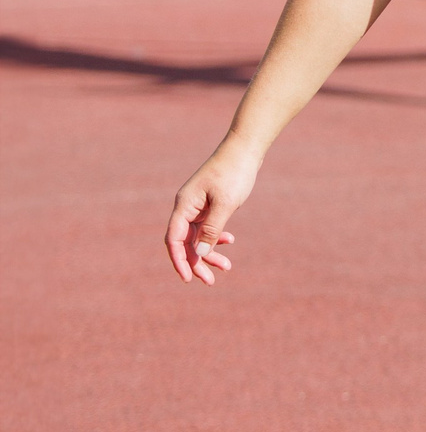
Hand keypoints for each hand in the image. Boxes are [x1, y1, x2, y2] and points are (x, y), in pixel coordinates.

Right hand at [165, 140, 261, 284]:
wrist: (245, 150)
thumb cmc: (234, 174)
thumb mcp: (226, 204)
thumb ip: (213, 229)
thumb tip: (200, 253)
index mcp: (184, 206)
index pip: (174, 240)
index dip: (179, 260)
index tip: (188, 278)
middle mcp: (187, 207)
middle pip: (185, 242)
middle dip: (197, 262)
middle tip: (211, 281)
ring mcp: (198, 206)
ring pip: (198, 236)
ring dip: (210, 252)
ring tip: (227, 267)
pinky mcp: (210, 205)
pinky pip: (208, 227)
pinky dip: (217, 237)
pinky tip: (230, 241)